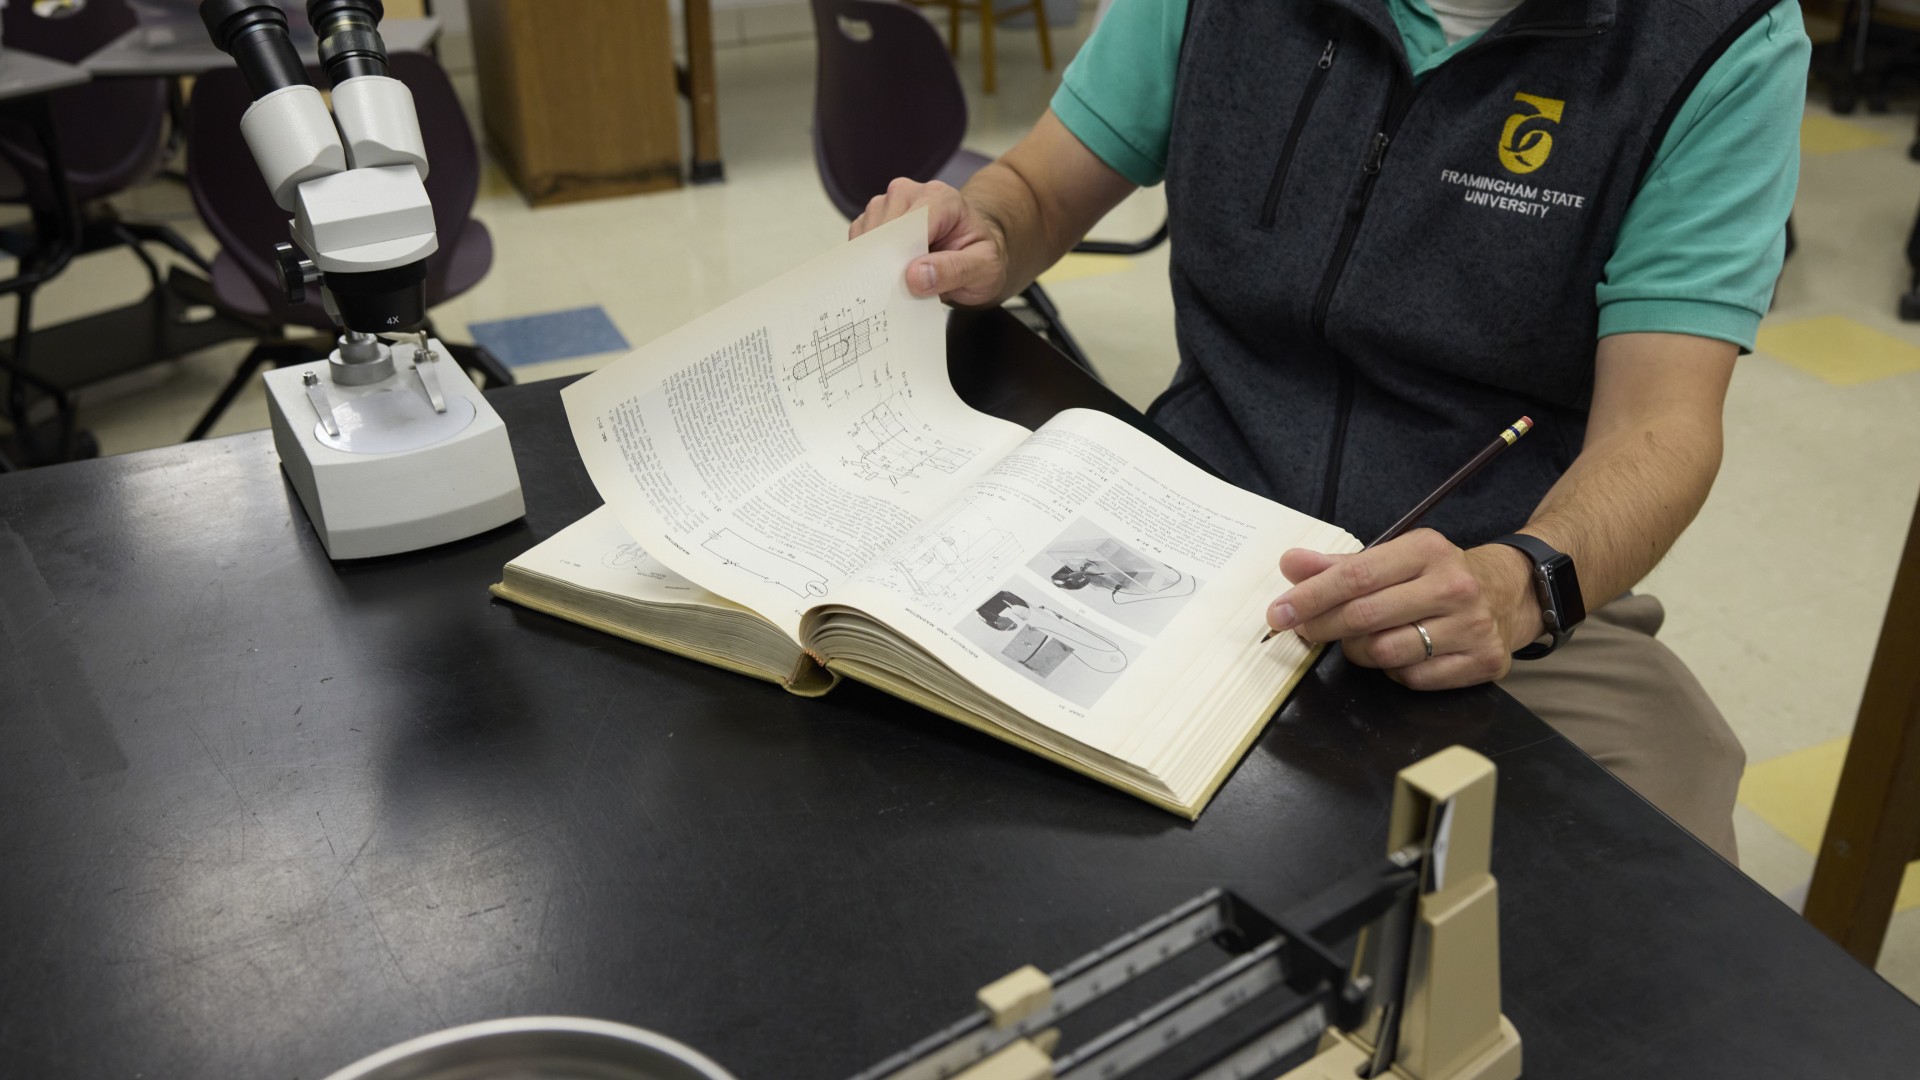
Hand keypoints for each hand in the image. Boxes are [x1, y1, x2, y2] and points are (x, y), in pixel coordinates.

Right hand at [849, 178, 1008, 306]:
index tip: (902, 285)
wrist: (972, 253)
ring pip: (867, 235)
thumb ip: (954, 271)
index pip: (909, 224)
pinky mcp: (874, 218)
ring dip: (877, 264)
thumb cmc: (980, 257)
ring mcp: (889, 203)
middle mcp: (911, 193)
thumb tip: (915, 276)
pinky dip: (868, 263)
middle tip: (901, 292)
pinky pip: (859, 242)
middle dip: (888, 263)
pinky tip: (888, 275)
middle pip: (884, 229)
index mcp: (941, 198)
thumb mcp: (985, 270)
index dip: (901, 256)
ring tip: (900, 283)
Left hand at [1265, 530, 1543, 689]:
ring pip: (1386, 653)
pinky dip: (1395, 672)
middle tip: (1301, 632)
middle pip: (1365, 617)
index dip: (1310, 597)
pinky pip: (1414, 678)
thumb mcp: (1393, 559)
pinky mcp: (1482, 661)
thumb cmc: (1436, 577)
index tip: (1278, 613)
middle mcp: (1453, 586)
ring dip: (1360, 652)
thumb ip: (1340, 565)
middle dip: (1322, 627)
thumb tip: (1291, 564)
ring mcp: (1471, 625)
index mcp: (1426, 550)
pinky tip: (1400, 655)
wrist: (1509, 593)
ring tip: (1362, 641)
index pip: (1355, 577)